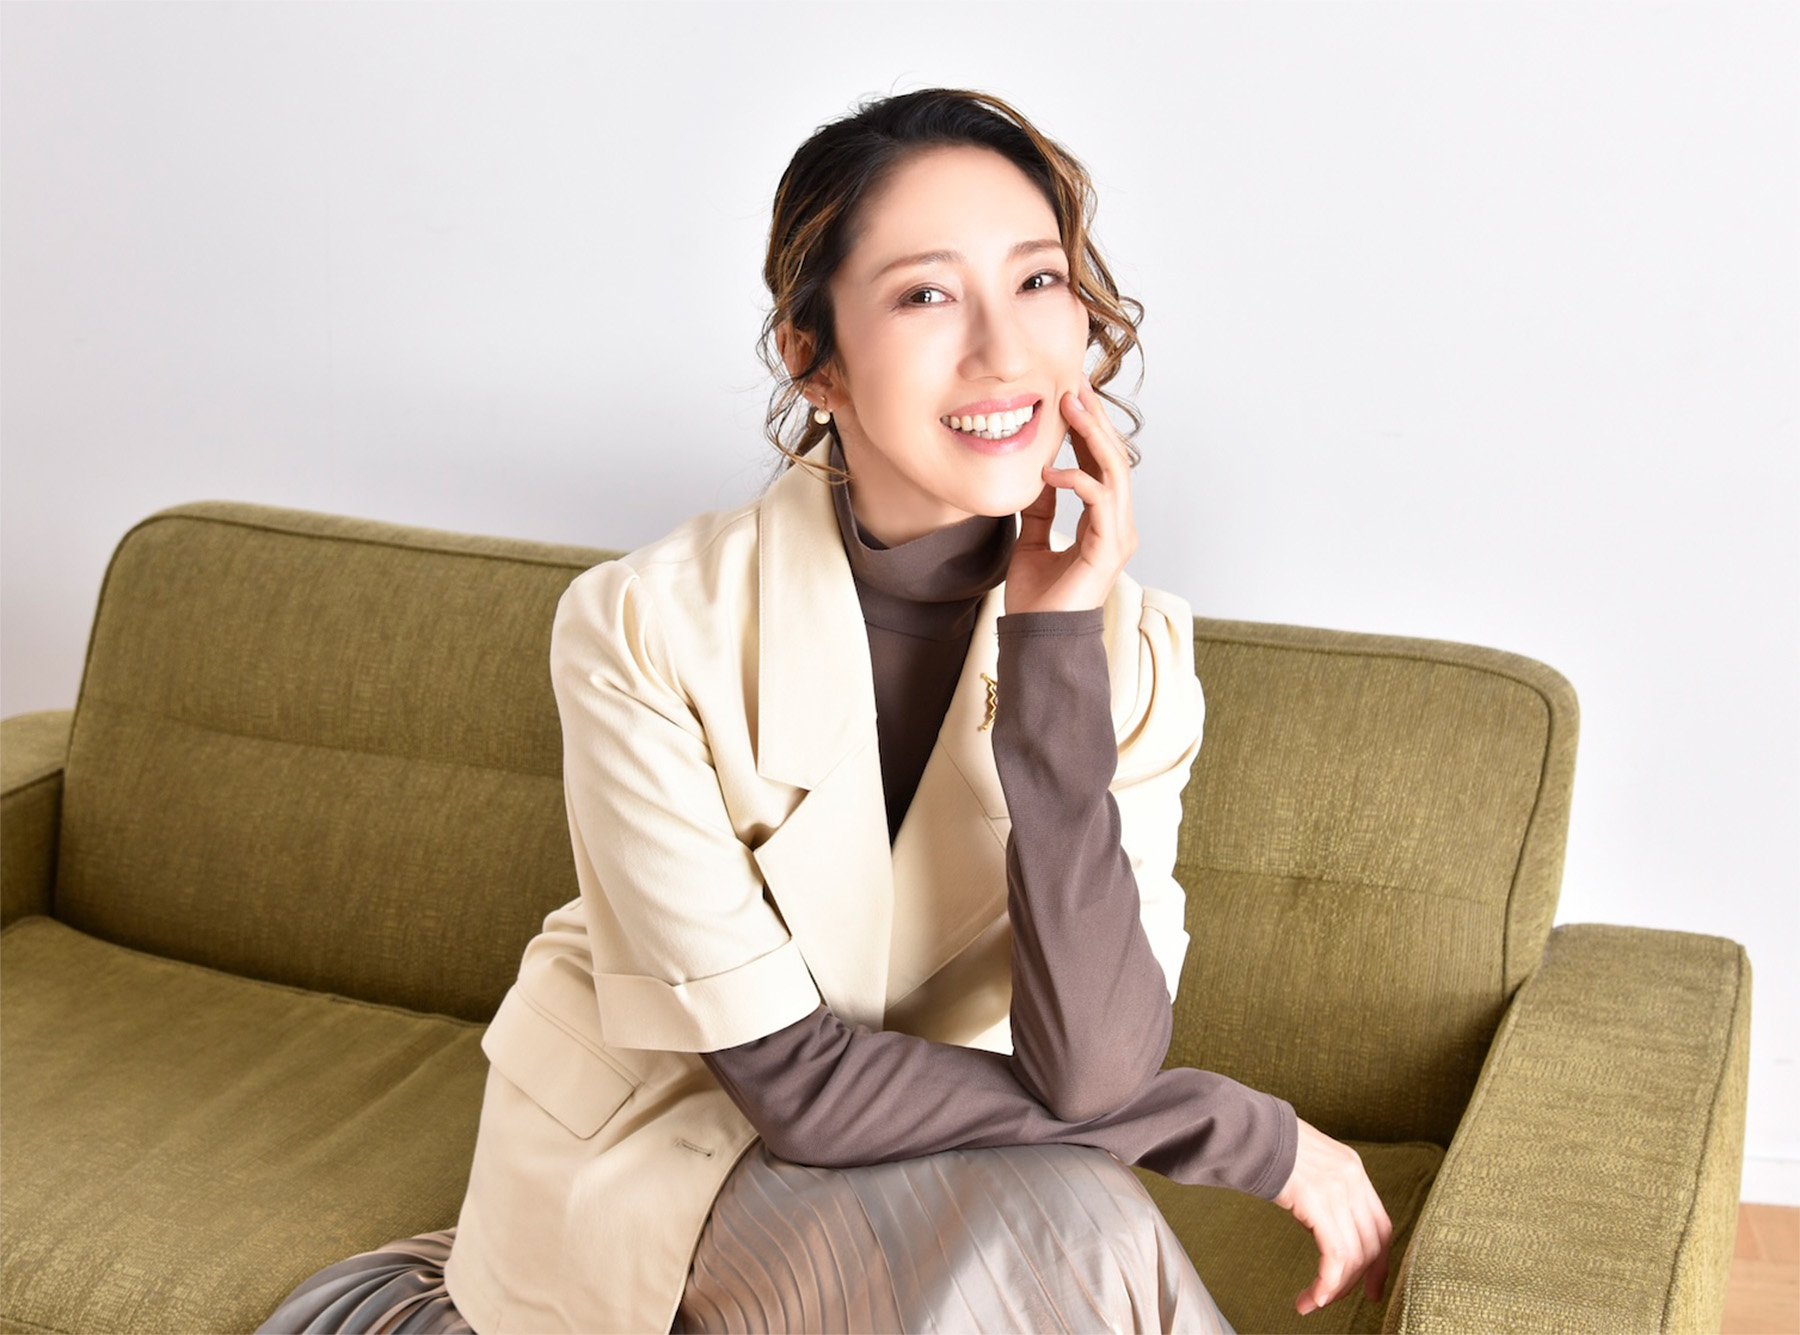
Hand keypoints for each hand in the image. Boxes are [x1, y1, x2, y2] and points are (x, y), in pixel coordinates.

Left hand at [1004, 377, 1136, 613]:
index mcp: (1102, 520)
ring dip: (1092, 436)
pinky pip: (1099, 500)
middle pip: (1113, 459)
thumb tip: (1038, 478)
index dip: (1088, 428)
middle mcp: (1117, 524)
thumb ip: (1041, 510)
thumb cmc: (1037, 598)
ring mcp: (1118, 535)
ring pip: (1114, 471)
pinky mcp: (1109, 548)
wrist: (1037, 637)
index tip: (1070, 394)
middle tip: (1075, 385)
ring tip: (1071, 407)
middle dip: (1094, 419)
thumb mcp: (1033, 541)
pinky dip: (1076, 480)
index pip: (1099, 464)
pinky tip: (1048, 472)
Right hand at [1273, 1118, 1392, 1315]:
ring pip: (1354, 1254)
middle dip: (1358, 1279)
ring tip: (1314, 1302)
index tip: (1371, 1287)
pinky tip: (1312, 1296)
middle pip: (1372, 1243)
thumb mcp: (1307, 1166)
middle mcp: (1352, 1176)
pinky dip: (1328, 1283)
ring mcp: (1337, 1187)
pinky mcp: (1317, 1199)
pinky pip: (1335, 1254)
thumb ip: (1323, 1190)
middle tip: (1339, 1300)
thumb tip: (1319, 1223)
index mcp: (1352, 1167)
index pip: (1381, 1225)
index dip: (1380, 1261)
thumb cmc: (1264, 1147)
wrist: (1243, 1127)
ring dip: (1336, 1288)